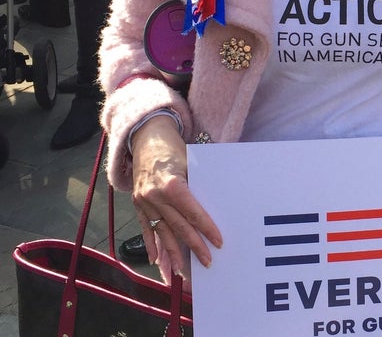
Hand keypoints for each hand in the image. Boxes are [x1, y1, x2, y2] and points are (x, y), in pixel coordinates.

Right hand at [130, 116, 222, 276]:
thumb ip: (197, 185)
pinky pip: (145, 228)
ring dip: (172, 253)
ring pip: (161, 232)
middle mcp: (155, 196)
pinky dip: (151, 245)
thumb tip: (212, 207)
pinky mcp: (137, 204)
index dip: (207, 228)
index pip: (193, 212)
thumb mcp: (190, 163)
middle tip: (207, 261)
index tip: (218, 241)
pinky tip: (156, 261)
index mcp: (171, 184)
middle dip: (194, 246)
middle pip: (178, 226)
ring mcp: (144, 202)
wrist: (146, 135)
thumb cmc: (173, 147)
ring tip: (182, 272)